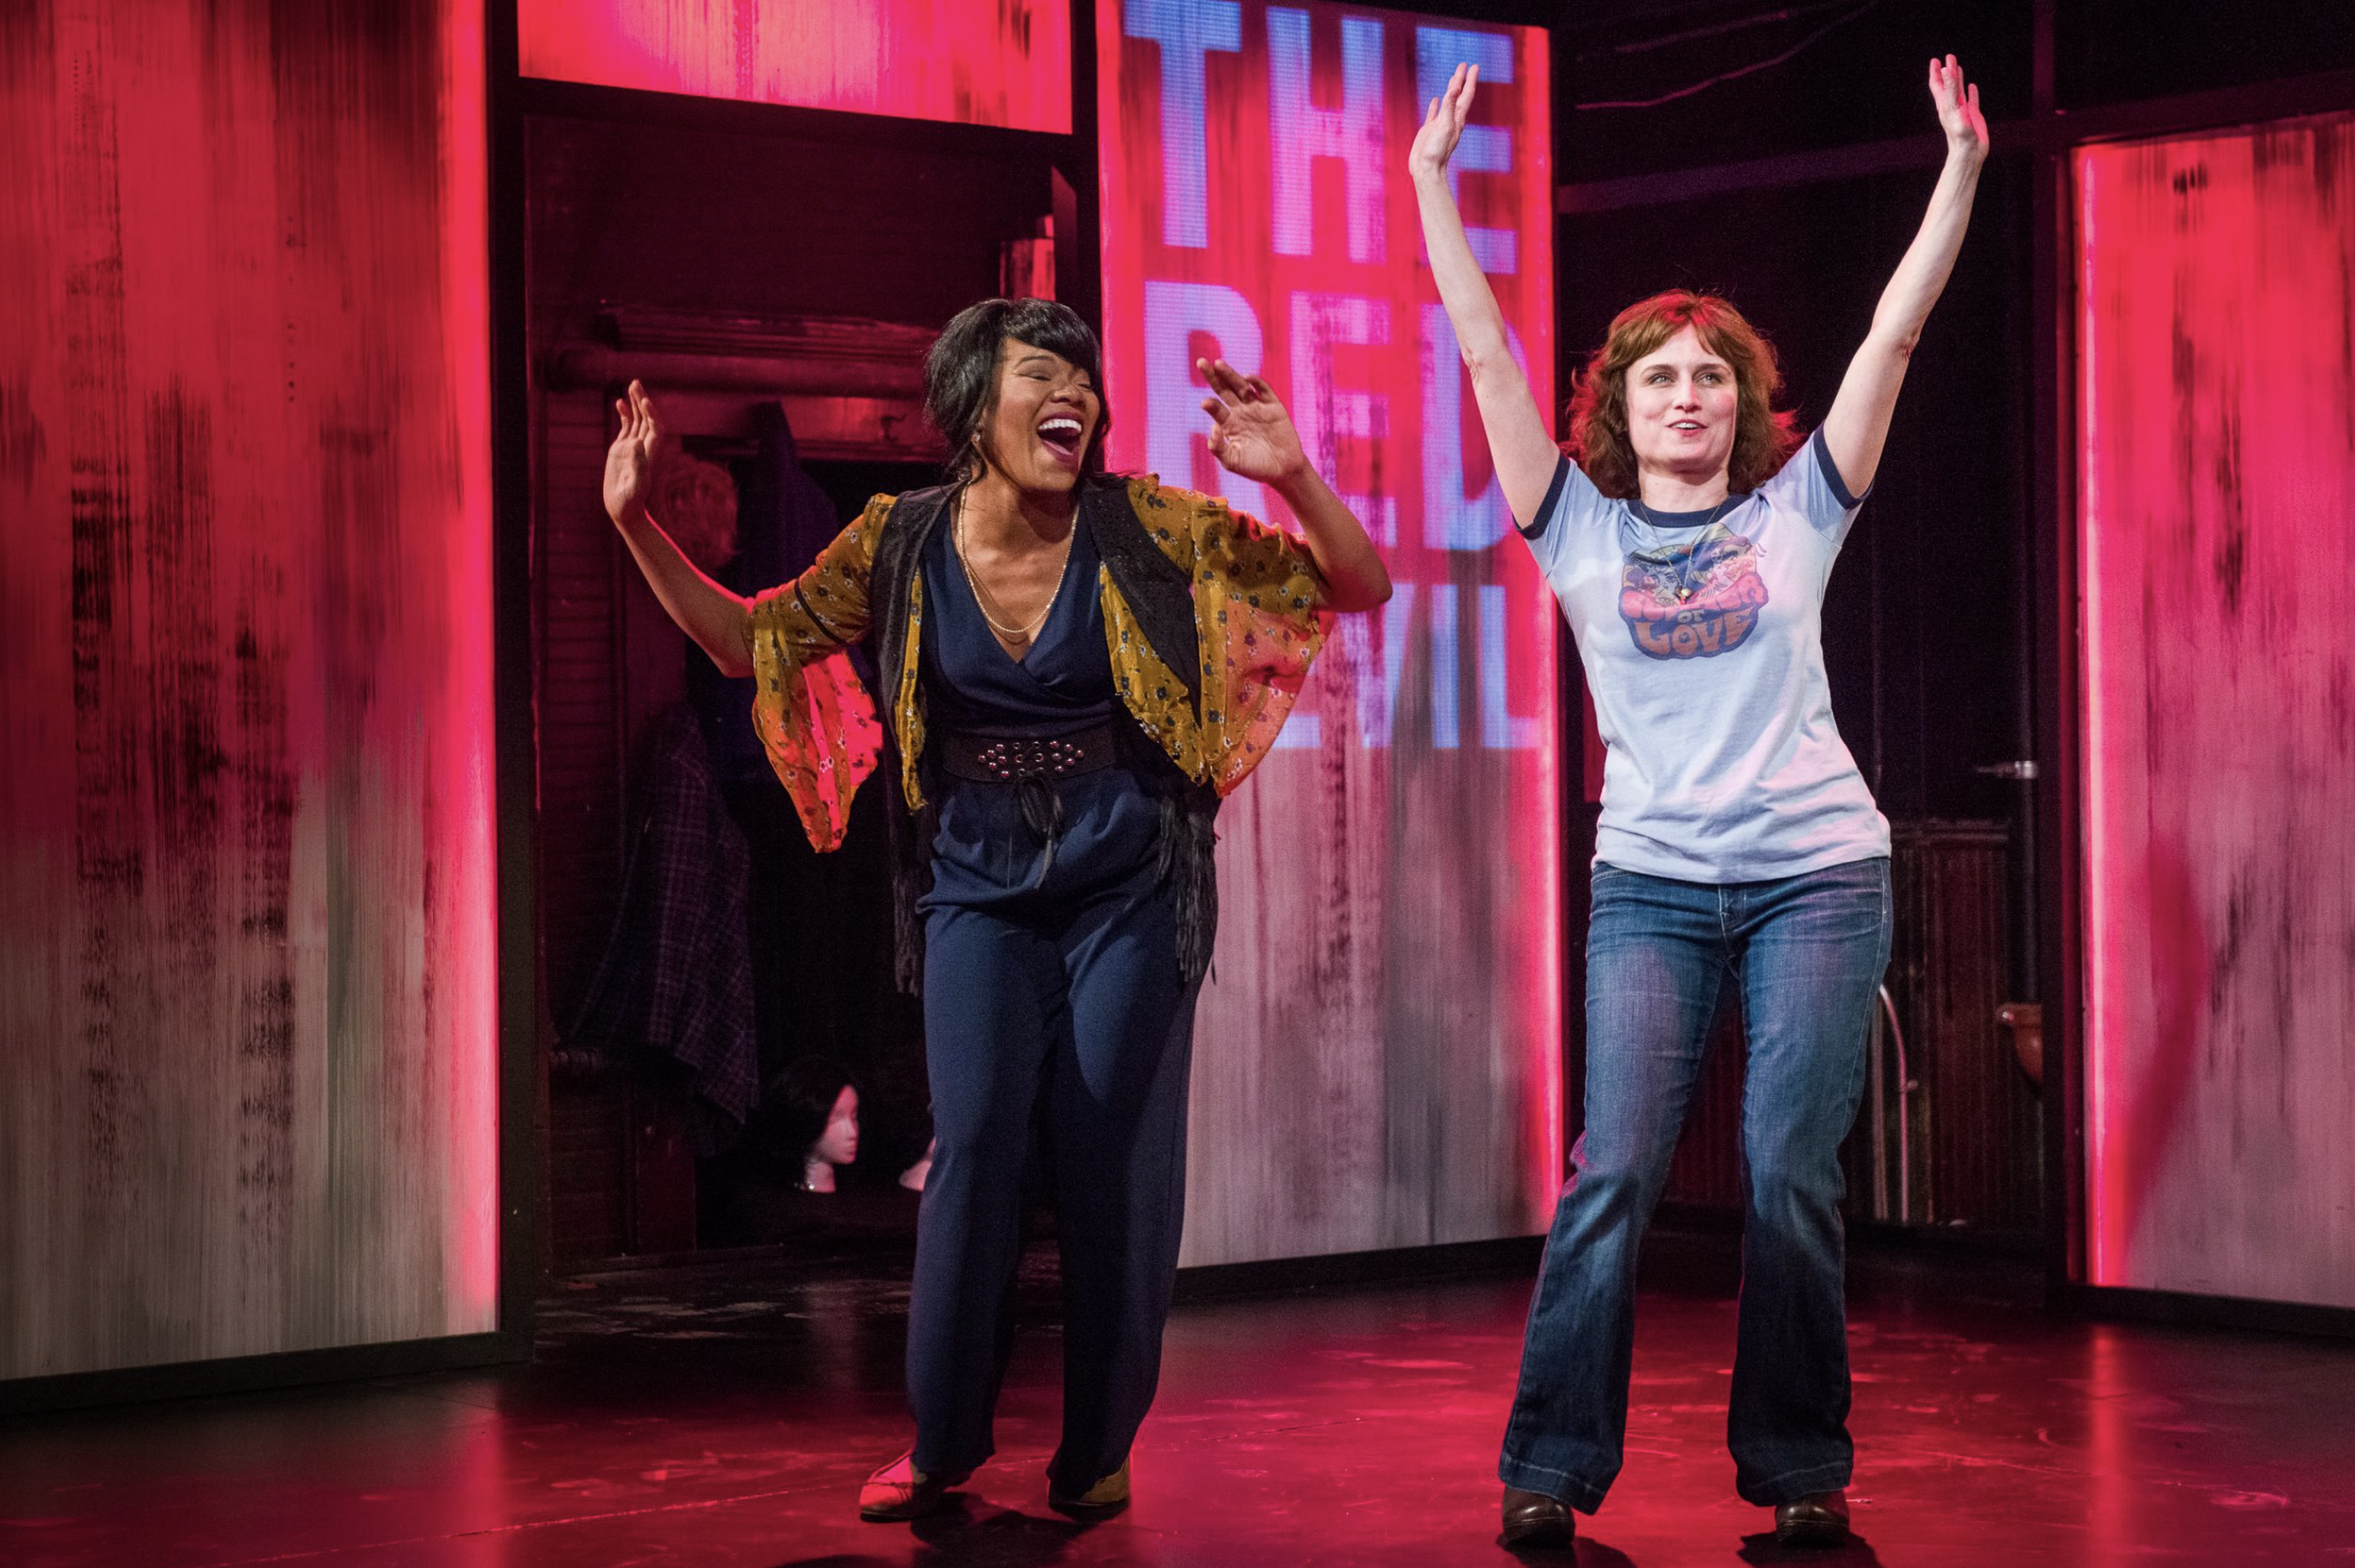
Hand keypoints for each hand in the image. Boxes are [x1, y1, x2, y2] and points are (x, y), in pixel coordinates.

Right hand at [603, 379, 665, 523]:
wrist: (623, 508)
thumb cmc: (629, 501)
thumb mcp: (633, 485)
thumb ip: (637, 465)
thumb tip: (637, 443)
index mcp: (650, 454)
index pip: (655, 428)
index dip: (652, 414)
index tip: (644, 402)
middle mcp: (644, 447)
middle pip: (647, 419)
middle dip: (643, 401)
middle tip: (636, 383)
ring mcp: (633, 447)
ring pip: (637, 420)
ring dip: (635, 403)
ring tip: (632, 385)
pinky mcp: (621, 449)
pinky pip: (626, 427)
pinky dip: (624, 414)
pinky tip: (619, 402)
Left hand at [1198, 359, 1306, 486]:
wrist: (1284, 471)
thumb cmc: (1256, 468)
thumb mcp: (1232, 462)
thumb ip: (1219, 448)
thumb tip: (1213, 428)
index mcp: (1229, 424)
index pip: (1215, 408)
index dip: (1210, 404)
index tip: (1205, 403)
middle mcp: (1240, 412)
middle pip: (1224, 390)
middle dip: (1213, 377)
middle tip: (1201, 362)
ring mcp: (1257, 407)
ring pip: (1241, 386)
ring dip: (1230, 374)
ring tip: (1219, 364)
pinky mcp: (1274, 407)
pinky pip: (1264, 390)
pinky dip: (1256, 382)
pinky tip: (1247, 377)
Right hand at [1409, 62, 1476, 182]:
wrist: (1426, 170)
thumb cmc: (1436, 151)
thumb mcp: (1444, 126)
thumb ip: (1449, 107)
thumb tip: (1456, 88)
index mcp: (1457, 118)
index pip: (1466, 94)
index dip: (1469, 79)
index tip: (1473, 65)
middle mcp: (1451, 119)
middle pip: (1459, 95)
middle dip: (1462, 79)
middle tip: (1465, 65)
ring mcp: (1440, 124)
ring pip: (1448, 101)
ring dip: (1451, 89)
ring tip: (1453, 78)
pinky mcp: (1429, 129)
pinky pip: (1434, 112)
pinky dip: (1436, 104)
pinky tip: (1436, 99)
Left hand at [1929, 54, 1987, 162]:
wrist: (1969, 153)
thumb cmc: (1960, 134)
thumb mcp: (1954, 108)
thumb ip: (1950, 89)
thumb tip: (1945, 69)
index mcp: (1944, 105)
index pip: (1938, 85)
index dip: (1936, 73)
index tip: (1935, 60)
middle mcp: (1952, 106)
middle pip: (1948, 84)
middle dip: (1948, 71)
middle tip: (1949, 57)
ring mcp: (1963, 111)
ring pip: (1959, 90)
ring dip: (1958, 79)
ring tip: (1958, 66)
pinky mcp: (1973, 116)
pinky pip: (1972, 100)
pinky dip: (1971, 92)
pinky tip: (1971, 86)